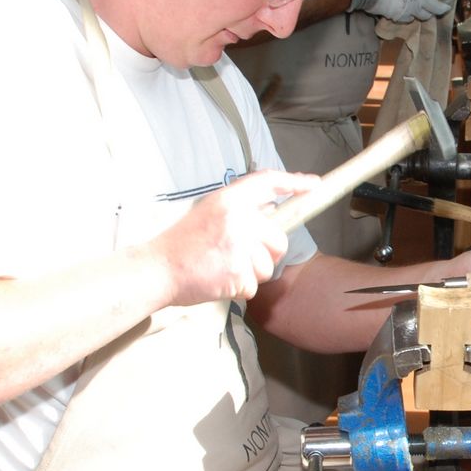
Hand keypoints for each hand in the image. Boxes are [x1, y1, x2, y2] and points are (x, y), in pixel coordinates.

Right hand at [154, 169, 317, 306]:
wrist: (158, 269)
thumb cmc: (182, 243)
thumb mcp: (210, 212)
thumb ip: (240, 210)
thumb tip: (273, 211)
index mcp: (228, 199)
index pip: (268, 182)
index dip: (294, 182)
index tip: (312, 185)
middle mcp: (238, 219)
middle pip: (279, 239)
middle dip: (267, 253)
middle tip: (238, 256)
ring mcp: (239, 247)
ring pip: (269, 265)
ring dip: (252, 273)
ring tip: (223, 267)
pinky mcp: (238, 273)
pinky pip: (254, 285)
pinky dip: (240, 288)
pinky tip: (219, 279)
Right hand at [347, 0, 459, 21]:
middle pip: (440, 8)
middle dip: (444, 7)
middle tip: (445, 4)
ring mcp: (411, 9)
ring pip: (426, 16)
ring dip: (429, 12)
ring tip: (427, 8)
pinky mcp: (400, 17)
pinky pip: (410, 19)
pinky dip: (412, 15)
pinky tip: (410, 11)